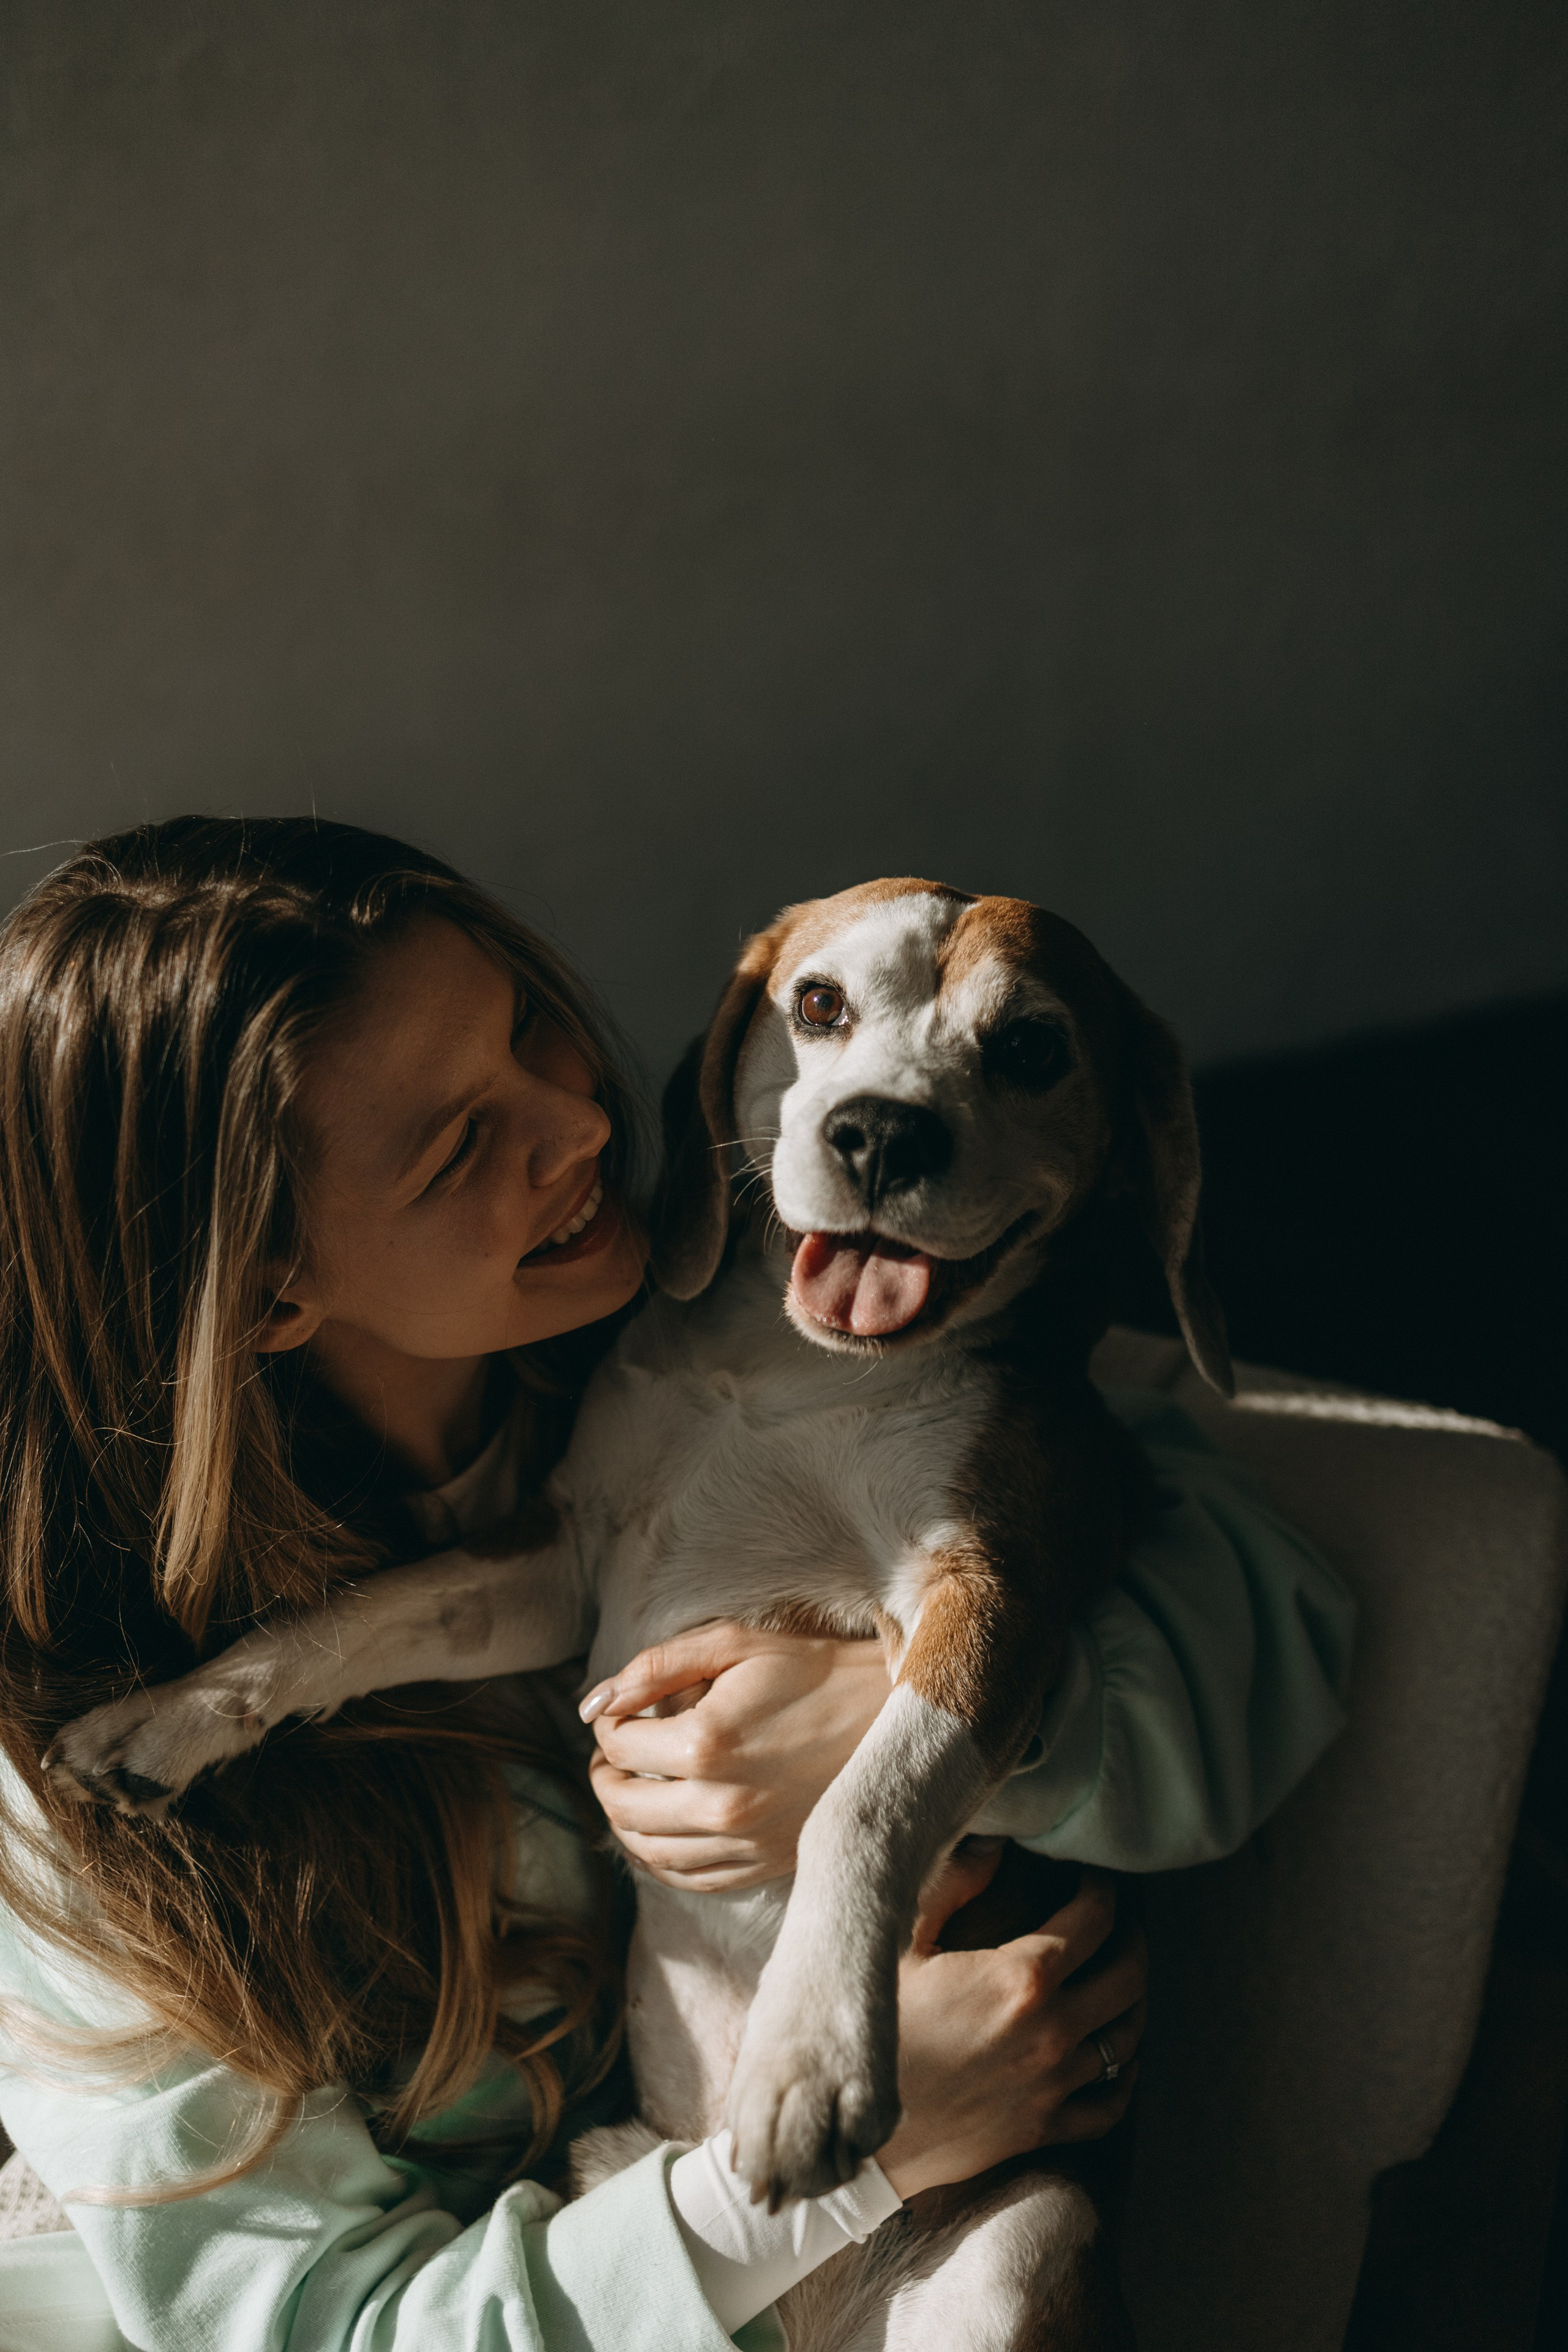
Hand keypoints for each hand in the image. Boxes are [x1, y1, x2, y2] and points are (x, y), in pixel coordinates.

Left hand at [582, 1623, 890, 1889]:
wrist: (892, 1719)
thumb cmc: (814, 1672)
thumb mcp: (736, 1644)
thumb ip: (657, 1667)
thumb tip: (594, 1701)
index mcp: (706, 1743)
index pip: (619, 1744)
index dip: (609, 1722)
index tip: (619, 1711)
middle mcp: (718, 1803)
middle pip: (621, 1804)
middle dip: (605, 1774)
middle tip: (611, 1753)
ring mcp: (742, 1842)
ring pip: (647, 1850)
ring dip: (624, 1819)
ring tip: (630, 1789)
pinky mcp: (764, 1864)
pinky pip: (689, 1878)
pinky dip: (660, 1859)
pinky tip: (660, 1832)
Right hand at [877, 1850, 1146, 2199]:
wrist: (855, 2131)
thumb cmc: (873, 2028)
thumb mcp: (901, 1944)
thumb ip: (954, 1885)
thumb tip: (995, 1843)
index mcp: (1020, 1977)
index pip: (1094, 1919)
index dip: (1101, 1889)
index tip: (1092, 1877)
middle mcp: (1051, 2030)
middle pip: (1129, 1975)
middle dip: (1131, 1939)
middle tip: (1117, 1923)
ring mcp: (1052, 2084)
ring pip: (1127, 2038)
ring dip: (1131, 2002)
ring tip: (1118, 1980)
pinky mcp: (1043, 2129)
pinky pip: (1110, 2105)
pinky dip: (1124, 2077)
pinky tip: (1119, 2058)